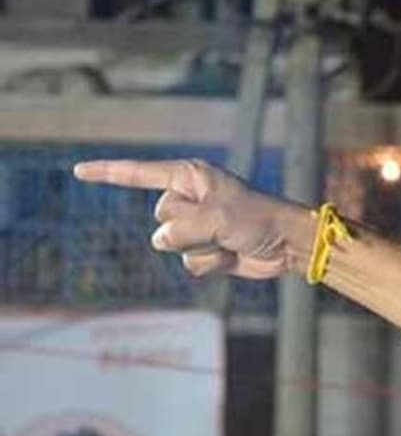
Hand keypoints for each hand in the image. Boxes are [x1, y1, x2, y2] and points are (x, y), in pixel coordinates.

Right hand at [73, 159, 310, 278]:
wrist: (287, 245)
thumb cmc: (257, 219)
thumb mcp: (216, 217)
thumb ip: (180, 227)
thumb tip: (160, 241)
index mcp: (190, 177)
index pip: (139, 174)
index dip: (108, 173)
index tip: (78, 172)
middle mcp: (190, 199)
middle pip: (160, 217)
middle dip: (189, 227)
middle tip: (222, 223)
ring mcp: (196, 226)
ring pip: (172, 245)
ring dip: (202, 248)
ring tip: (228, 239)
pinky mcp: (205, 249)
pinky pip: (189, 263)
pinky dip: (210, 263)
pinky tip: (231, 256)